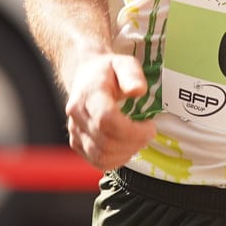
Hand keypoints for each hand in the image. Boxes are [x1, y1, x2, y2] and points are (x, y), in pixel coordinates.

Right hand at [64, 52, 157, 171]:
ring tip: (139, 139)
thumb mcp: (124, 63)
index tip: (150, 126)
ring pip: (101, 156)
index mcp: (88, 94)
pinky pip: (97, 161)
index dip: (132, 130)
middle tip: (148, 133)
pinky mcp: (77, 143)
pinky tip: (127, 148)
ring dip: (127, 153)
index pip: (106, 120)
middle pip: (106, 142)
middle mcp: (77, 115)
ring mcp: (75, 131)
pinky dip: (116, 160)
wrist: (87, 76)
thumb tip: (138, 90)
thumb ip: (132, 74)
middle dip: (134, 142)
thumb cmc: (108, 71)